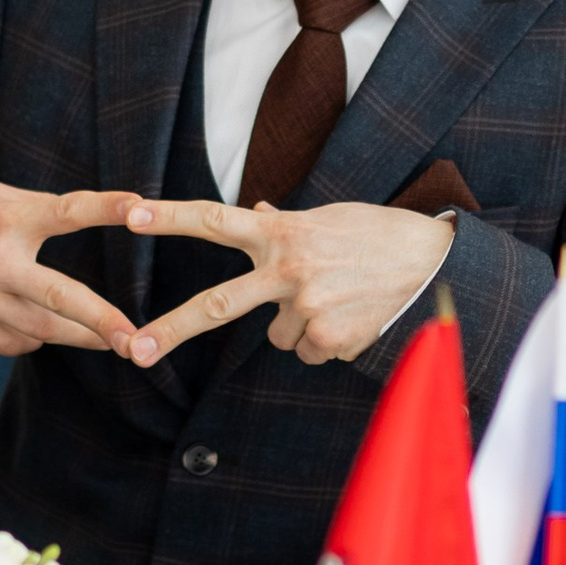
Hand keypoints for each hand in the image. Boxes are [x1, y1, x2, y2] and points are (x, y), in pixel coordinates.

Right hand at [0, 179, 145, 354]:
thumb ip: (33, 211)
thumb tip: (80, 223)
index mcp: (4, 216)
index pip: (66, 211)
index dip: (107, 208)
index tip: (142, 207)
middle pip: (61, 298)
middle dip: (103, 322)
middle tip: (137, 340)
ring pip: (42, 330)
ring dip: (79, 336)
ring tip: (110, 340)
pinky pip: (14, 342)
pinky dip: (34, 338)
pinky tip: (41, 330)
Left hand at [116, 197, 453, 366]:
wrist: (437, 265)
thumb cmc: (380, 235)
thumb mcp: (330, 217)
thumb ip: (286, 223)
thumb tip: (259, 213)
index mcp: (281, 233)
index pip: (215, 220)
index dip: (169, 217)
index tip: (128, 214)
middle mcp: (287, 270)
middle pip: (215, 306)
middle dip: (170, 329)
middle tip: (134, 350)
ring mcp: (307, 308)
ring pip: (277, 336)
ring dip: (300, 326)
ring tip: (340, 300)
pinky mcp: (329, 339)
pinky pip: (309, 351)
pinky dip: (327, 342)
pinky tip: (355, 318)